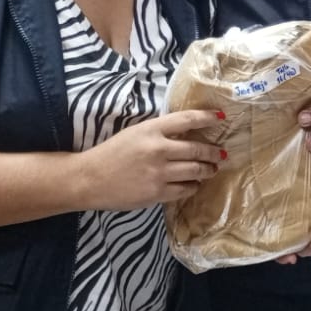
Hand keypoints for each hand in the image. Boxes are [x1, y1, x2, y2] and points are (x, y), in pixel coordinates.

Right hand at [83, 110, 224, 210]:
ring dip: (208, 170)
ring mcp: (159, 173)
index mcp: (151, 129)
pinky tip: (194, 184)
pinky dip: (194, 186)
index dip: (207, 117)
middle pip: (197, 149)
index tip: (221, 117)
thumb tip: (188, 134)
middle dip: (213, 152)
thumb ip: (160, 132)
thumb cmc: (112, 154)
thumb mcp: (135, 133)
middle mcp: (158, 149)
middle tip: (221, 154)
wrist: (89, 179)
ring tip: (212, 169)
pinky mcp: (157, 193)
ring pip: (195, 170)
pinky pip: (185, 189)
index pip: (187, 119)